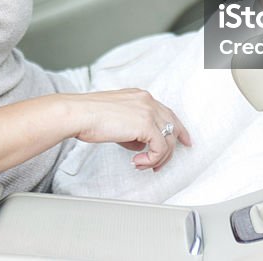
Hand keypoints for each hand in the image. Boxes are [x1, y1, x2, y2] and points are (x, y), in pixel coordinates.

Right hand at [68, 89, 191, 170]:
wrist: (79, 114)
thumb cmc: (89, 116)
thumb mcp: (117, 119)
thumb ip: (133, 129)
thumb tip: (140, 144)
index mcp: (140, 96)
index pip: (167, 112)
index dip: (178, 128)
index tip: (183, 140)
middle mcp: (147, 101)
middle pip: (172, 126)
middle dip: (173, 147)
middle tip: (161, 164)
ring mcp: (148, 111)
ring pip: (168, 140)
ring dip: (156, 158)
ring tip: (141, 164)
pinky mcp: (146, 124)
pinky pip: (159, 148)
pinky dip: (151, 159)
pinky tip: (137, 162)